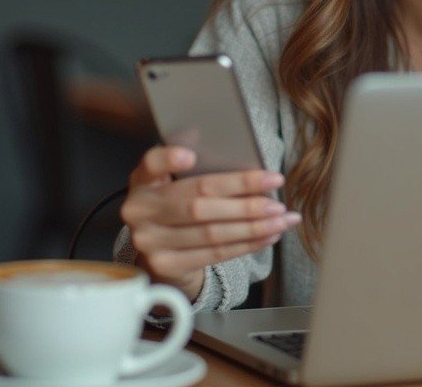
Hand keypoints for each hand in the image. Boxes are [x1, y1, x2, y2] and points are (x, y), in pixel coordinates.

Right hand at [120, 145, 299, 301]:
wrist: (161, 251)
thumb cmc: (180, 205)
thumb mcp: (178, 184)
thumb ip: (199, 173)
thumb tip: (251, 168)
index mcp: (143, 181)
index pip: (150, 165)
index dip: (168, 160)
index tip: (191, 156)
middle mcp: (139, 210)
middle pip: (197, 204)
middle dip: (243, 202)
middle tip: (276, 200)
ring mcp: (149, 241)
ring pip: (211, 232)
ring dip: (253, 226)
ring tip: (282, 219)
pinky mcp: (166, 265)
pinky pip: (214, 254)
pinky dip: (247, 244)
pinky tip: (268, 235)